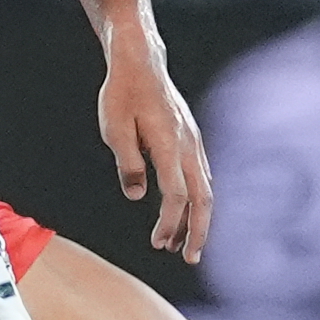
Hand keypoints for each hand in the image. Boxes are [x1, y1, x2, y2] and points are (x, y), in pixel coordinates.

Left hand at [99, 52, 212, 260]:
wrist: (141, 61)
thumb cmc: (122, 93)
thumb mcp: (114, 128)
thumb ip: (127, 163)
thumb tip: (137, 196)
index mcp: (169, 144)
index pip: (176, 195)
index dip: (169, 222)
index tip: (157, 242)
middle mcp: (188, 145)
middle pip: (202, 198)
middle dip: (198, 231)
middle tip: (188, 258)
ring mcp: (193, 141)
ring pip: (205, 189)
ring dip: (197, 219)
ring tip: (183, 245)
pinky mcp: (191, 139)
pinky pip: (201, 176)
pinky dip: (197, 200)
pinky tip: (186, 213)